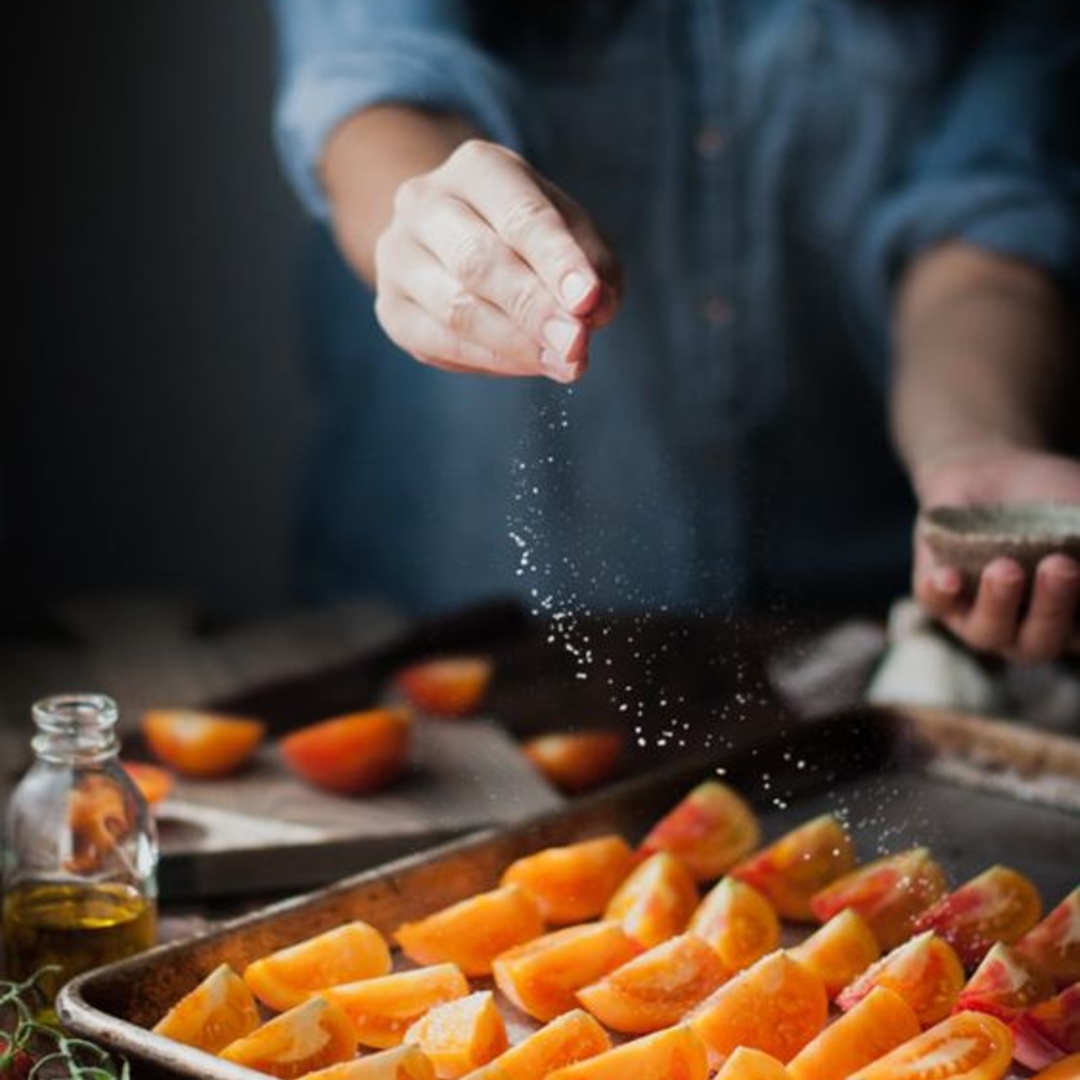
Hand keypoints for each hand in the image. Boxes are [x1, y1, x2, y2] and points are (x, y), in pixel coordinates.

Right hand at [373, 139, 621, 381]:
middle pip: (478, 261)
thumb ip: (593, 265)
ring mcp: (398, 256)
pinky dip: (493, 360)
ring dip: (516, 344)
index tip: (588, 300)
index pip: (519, 215)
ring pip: (455, 308)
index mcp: (476, 167)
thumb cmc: (526, 232)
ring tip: (565, 363)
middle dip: (534, 308)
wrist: (452, 235)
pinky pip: (441, 343)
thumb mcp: (570, 230)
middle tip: (577, 344)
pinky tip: (532, 365)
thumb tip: (596, 310)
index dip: (556, 260)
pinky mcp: (392, 309)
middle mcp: (424, 203)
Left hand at [914, 446, 1079, 662]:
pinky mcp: (934, 592)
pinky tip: (948, 577)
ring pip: (986, 632)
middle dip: (1053, 607)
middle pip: (1038, 642)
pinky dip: (941, 594)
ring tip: (1007, 568)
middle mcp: (1024, 629)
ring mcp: (976, 615)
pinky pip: (933, 605)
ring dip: (1000, 603)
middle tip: (1061, 566)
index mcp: (1071, 622)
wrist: (990, 471)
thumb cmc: (1055, 499)